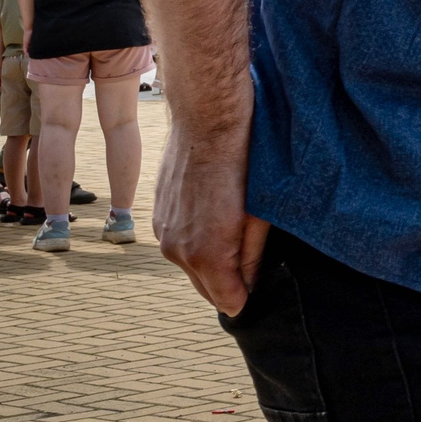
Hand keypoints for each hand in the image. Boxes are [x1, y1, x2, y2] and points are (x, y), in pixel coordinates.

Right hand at [154, 126, 269, 316]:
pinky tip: (216, 218)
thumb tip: (250, 286)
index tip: (262, 282)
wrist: (206, 121)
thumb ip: (254, 257)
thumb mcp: (261, 215)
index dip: (248, 295)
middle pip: (207, 289)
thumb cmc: (243, 163)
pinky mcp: (158, 216)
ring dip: (212, 262)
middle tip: (254, 262)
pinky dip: (197, 242)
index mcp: (206, 254)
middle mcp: (177, 251)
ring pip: (191, 266)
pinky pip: (179, 244)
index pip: (229, 301)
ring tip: (236, 234)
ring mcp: (163, 233)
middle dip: (229, 283)